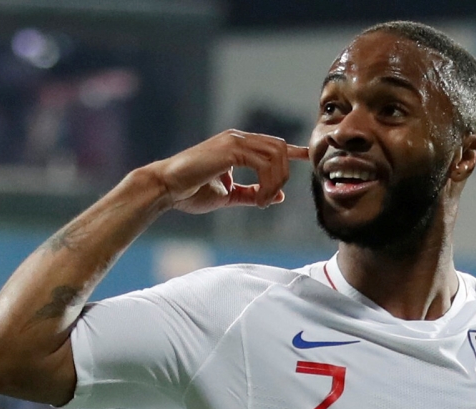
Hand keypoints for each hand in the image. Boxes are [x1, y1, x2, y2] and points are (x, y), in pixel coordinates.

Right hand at [150, 129, 308, 214]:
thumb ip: (252, 194)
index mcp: (237, 146)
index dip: (293, 151)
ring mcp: (234, 141)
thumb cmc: (191, 191)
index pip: (273, 144)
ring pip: (275, 156)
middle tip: (269, 200)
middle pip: (279, 149)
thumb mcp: (228, 195)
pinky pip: (264, 164)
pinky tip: (259, 201)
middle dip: (283, 176)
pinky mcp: (230, 149)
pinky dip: (267, 185)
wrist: (166, 188)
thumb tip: (279, 196)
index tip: (308, 158)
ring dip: (275, 182)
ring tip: (263, 203)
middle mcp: (238, 139)